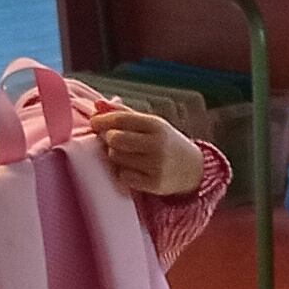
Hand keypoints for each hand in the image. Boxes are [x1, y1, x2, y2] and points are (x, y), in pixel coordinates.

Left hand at [93, 108, 212, 197]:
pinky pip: (123, 176)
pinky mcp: (154, 183)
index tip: (94, 122)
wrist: (193, 169)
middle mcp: (157, 144)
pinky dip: (123, 172)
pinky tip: (134, 169)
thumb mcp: (150, 124)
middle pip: (115, 139)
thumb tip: (97, 105)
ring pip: (116, 158)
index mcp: (156, 125)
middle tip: (112, 140)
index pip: (121, 119)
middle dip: (108, 139)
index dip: (102, 120)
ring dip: (115, 156)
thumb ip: (123, 114)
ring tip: (127, 155)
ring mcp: (156, 165)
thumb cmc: (165, 143)